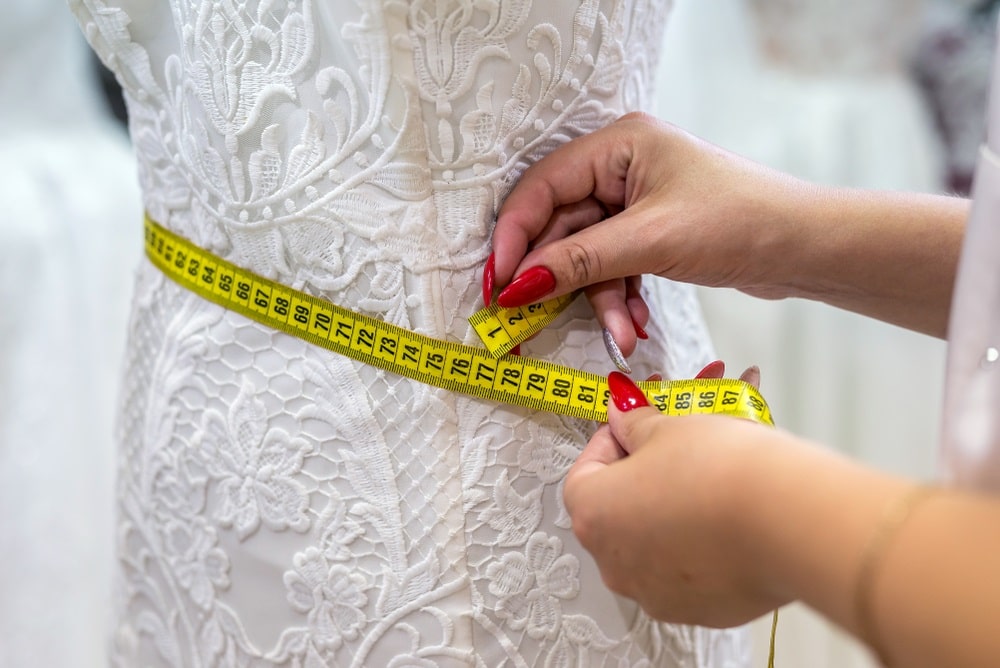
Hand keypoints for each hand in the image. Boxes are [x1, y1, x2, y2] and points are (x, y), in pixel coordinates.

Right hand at [490, 112, 806, 356]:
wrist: (805, 248)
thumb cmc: (740, 222)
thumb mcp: (651, 241)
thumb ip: (580, 261)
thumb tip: (518, 284)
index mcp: (619, 144)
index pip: (543, 188)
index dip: (515, 237)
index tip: (498, 284)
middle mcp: (622, 166)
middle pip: (561, 226)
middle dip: (562, 279)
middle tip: (532, 320)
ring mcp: (636, 201)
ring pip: (587, 254)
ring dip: (599, 298)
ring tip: (621, 333)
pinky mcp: (649, 232)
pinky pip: (612, 266)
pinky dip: (619, 297)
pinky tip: (634, 325)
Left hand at [564, 367, 788, 626]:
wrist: (788, 521)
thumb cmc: (720, 472)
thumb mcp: (670, 427)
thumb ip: (636, 423)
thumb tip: (623, 415)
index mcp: (593, 514)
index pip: (585, 470)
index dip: (612, 439)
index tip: (637, 422)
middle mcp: (614, 563)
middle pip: (619, 508)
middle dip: (644, 473)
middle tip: (675, 444)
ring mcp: (655, 592)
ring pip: (654, 540)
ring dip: (672, 506)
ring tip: (709, 474)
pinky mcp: (700, 609)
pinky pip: (690, 567)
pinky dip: (702, 540)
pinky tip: (730, 513)